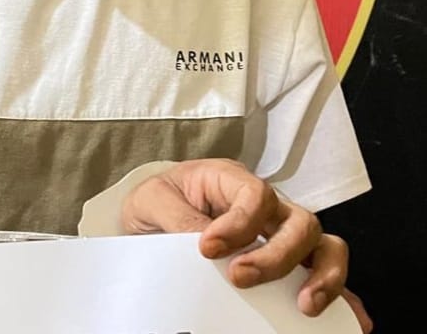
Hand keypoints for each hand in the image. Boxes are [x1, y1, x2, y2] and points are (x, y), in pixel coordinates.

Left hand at [121, 158, 372, 331]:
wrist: (149, 219)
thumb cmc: (157, 203)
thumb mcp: (151, 201)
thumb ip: (176, 217)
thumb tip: (206, 247)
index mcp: (231, 180)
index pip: (255, 195)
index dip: (239, 223)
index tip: (207, 250)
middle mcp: (265, 205)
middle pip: (298, 220)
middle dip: (277, 255)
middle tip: (241, 278)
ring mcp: (279, 233)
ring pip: (323, 243)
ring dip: (323, 274)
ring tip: (305, 306)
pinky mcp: (286, 264)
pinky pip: (323, 273)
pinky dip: (340, 296)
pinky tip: (350, 319)